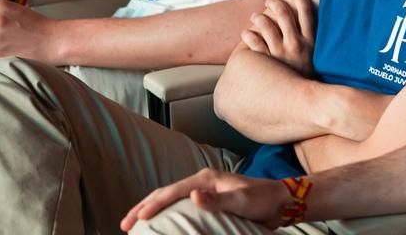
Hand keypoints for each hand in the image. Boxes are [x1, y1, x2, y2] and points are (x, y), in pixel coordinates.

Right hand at [121, 169, 293, 231]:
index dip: (153, 204)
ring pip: (171, 199)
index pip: (172, 191)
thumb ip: (217, 200)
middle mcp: (202, 183)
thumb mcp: (241, 200)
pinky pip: (181, 207)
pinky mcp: (210, 202)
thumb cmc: (262, 200)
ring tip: (135, 224)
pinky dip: (166, 214)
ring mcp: (205, 192)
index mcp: (206, 179)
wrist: (280, 202)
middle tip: (125, 224)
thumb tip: (192, 196)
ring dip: (152, 210)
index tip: (138, 219)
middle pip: (166, 193)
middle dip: (144, 207)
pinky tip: (162, 225)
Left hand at [242, 0, 315, 75]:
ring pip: (266, 25)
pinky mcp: (267, 64)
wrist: (306, 106)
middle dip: (275, 4)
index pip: (307, 11)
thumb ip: (313, 44)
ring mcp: (281, 54)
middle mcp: (297, 45)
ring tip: (255, 17)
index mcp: (312, 42)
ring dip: (258, 18)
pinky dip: (248, 35)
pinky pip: (253, 43)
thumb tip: (309, 29)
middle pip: (284, 14)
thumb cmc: (309, 81)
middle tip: (269, 2)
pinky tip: (247, 34)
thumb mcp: (317, 61)